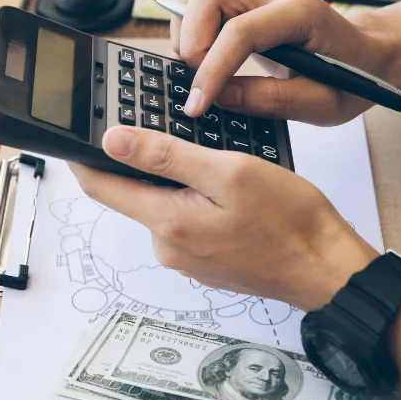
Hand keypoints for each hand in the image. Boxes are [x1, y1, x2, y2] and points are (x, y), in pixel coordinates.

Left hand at [69, 125, 378, 311]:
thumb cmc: (290, 223)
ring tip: (208, 159)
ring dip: (174, 181)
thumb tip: (114, 141)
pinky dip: (194, 200)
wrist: (328, 270)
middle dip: (139, 163)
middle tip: (162, 129)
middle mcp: (167, 246)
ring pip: (163, 206)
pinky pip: (186, 222)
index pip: (100, 187)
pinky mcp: (205, 261)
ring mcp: (186, 257)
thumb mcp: (227, 173)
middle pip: (132, 195)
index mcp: (166, 222)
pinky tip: (223, 190)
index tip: (72, 135)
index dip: (82, 157)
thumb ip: (166, 156)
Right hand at [170, 0, 400, 124]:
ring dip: (187, 36)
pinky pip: (199, 3)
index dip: (211, 71)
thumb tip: (219, 96)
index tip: (196, 105)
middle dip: (192, 45)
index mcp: (303, 11)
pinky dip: (190, 31)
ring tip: (203, 72)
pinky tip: (207, 59)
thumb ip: (269, 100)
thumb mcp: (321, 104)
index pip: (240, 32)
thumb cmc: (352, 79)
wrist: (369, 54)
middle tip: (199, 84)